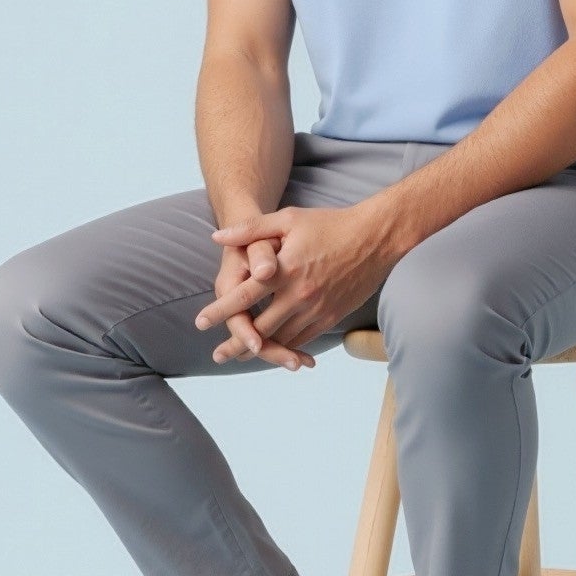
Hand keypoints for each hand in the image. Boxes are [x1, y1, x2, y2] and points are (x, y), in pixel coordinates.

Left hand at [200, 201, 395, 356]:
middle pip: (260, 328)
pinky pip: (303, 339)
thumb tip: (217, 236)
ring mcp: (316, 309)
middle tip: (217, 355)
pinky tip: (275, 350)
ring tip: (241, 357)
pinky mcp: (331, 317)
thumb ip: (251, 229)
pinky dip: (287, 346)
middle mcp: (298, 294)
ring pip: (282, 338)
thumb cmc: (330, 224)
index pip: (244, 296)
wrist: (375, 238)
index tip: (199, 323)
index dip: (220, 311)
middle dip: (236, 344)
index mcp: (284, 270)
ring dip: (260, 349)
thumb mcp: (288, 219)